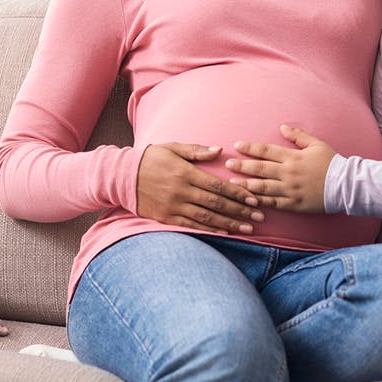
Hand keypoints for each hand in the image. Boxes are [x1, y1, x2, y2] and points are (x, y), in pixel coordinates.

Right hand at [135, 143, 263, 233]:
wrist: (122, 176)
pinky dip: (209, 230)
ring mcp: (174, 206)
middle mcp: (181, 191)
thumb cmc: (150, 158)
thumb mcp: (172, 148)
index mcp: (185, 172)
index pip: (217, 185)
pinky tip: (225, 233)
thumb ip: (196, 151)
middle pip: (216, 203)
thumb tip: (219, 150)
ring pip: (207, 217)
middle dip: (240, 211)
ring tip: (248, 229)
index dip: (237, 193)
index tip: (254, 199)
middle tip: (259, 217)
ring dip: (229, 224)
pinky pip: (192, 225)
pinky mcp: (166, 217)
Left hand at [225, 125, 335, 212]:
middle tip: (227, 164)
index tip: (237, 146)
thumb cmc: (332, 162)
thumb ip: (298, 136)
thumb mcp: (316, 144)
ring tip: (231, 183)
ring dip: (246, 185)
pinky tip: (248, 200)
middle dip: (242, 166)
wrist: (346, 185)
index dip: (250, 148)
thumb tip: (282, 127)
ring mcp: (290, 190)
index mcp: (293, 157)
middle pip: (260, 169)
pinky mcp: (294, 204)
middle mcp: (288, 173)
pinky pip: (273, 203)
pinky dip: (260, 202)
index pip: (266, 151)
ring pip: (263, 187)